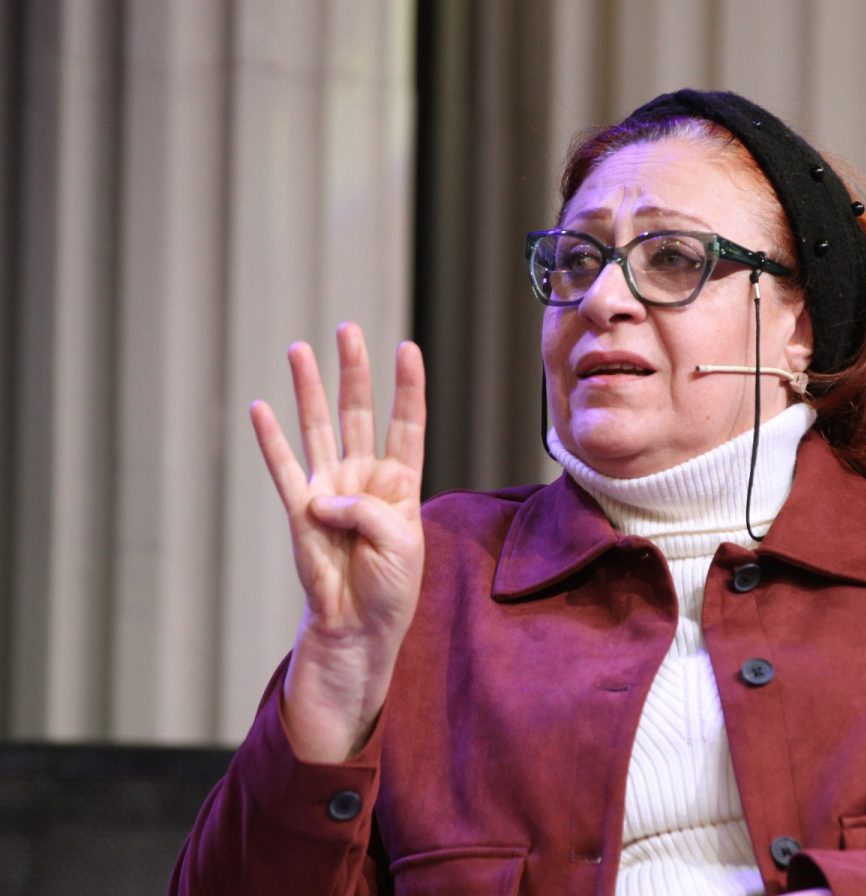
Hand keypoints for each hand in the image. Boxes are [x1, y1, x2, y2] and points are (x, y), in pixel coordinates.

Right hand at [250, 322, 425, 761]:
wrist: (358, 626)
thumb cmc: (390, 587)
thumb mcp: (402, 545)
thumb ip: (369, 513)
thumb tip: (323, 499)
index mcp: (400, 483)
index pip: (406, 424)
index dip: (408, 387)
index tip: (407, 348)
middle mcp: (363, 477)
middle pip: (358, 412)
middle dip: (353, 372)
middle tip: (347, 330)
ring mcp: (330, 488)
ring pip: (318, 428)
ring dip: (309, 390)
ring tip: (300, 349)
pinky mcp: (300, 509)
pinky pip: (283, 468)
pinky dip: (271, 439)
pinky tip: (260, 407)